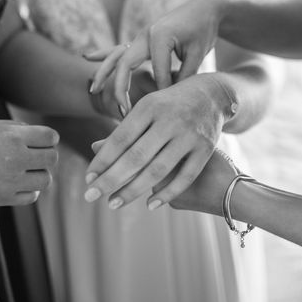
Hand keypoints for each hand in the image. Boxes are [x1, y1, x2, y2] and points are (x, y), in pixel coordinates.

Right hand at [0, 119, 58, 206]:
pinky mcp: (2, 198)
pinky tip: (19, 183)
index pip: (51, 137)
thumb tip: (38, 134)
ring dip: (40, 174)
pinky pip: (32, 196)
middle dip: (47, 155)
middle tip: (36, 155)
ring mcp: (10, 180)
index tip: (42, 140)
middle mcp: (15, 158)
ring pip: (46, 179)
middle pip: (52, 158)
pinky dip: (30, 190)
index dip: (49, 138)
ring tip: (28, 170)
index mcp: (12, 137)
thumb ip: (16, 128)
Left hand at [83, 74, 228, 209]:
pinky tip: (150, 206)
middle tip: (90, 196)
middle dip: (111, 179)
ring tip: (113, 203)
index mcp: (150, 106)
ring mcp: (189, 135)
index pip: (121, 138)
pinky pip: (184, 177)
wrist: (213, 95)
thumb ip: (125, 128)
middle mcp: (170, 120)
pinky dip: (167, 193)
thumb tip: (94, 148)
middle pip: (136, 156)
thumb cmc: (170, 104)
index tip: (88, 179)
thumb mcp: (148, 107)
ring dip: (133, 190)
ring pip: (158, 170)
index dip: (103, 160)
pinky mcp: (206, 148)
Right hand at [85, 0, 224, 113]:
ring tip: (92, 89)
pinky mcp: (141, 39)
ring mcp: (141, 36)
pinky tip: (87, 57)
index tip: (167, 107)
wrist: (203, 8)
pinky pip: (118, 48)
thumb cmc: (203, 30)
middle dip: (120, 88)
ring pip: (116, 57)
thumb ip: (185, 75)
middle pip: (125, 64)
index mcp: (160, 36)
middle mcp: (146, 35)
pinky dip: (104, 53)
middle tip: (122, 110)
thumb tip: (173, 97)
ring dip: (103, 73)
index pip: (158, 72)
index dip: (164, 90)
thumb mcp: (198, 53)